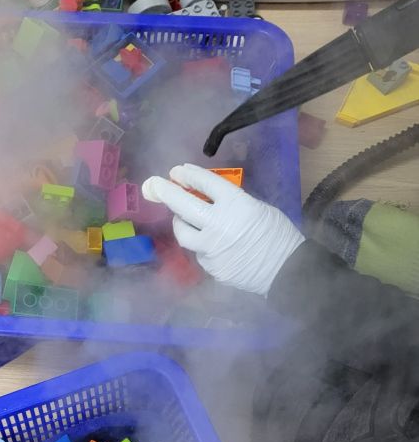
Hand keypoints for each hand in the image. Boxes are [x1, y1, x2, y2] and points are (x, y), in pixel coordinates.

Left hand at [141, 164, 304, 295]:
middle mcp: (218, 224)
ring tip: (183, 218)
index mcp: (236, 205)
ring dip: (180, 223)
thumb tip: (207, 198)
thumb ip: (232, 203)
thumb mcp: (259, 208)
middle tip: (153, 184)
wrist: (287, 270)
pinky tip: (212, 245)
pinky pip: (199, 252)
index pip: (206, 183)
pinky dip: (201, 245)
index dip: (189, 175)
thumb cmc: (279, 235)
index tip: (176, 171)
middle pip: (182, 205)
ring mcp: (211, 248)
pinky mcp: (210, 266)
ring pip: (183, 233)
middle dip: (165, 192)